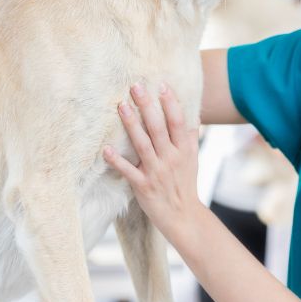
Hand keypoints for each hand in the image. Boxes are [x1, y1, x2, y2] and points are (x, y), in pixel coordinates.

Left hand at [103, 83, 202, 240]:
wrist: (183, 216)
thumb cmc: (185, 184)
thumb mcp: (193, 158)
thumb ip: (191, 136)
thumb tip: (195, 113)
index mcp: (184, 149)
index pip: (178, 121)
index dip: (170, 103)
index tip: (161, 85)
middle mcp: (171, 158)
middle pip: (158, 127)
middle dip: (147, 106)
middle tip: (136, 86)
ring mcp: (156, 172)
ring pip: (142, 144)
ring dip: (131, 124)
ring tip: (121, 106)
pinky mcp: (143, 186)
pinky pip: (128, 170)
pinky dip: (116, 160)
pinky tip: (105, 149)